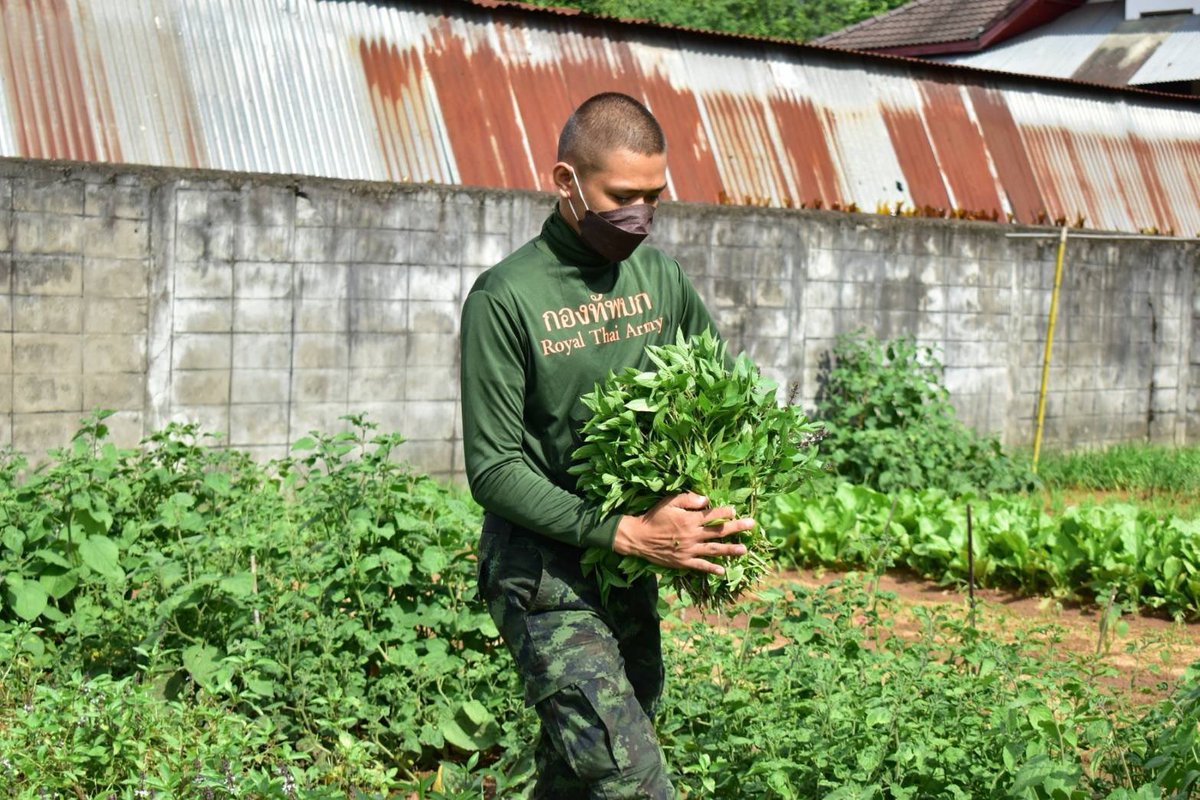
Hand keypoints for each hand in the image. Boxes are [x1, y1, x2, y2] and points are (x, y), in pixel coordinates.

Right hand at [612, 492, 753, 574]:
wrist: (638, 537)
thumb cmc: (654, 517)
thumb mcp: (669, 502)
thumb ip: (688, 499)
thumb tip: (706, 500)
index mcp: (690, 519)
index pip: (713, 515)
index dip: (725, 512)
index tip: (736, 510)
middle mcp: (693, 535)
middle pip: (719, 531)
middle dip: (737, 528)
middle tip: (752, 525)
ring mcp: (689, 550)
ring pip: (714, 549)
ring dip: (730, 549)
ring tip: (744, 550)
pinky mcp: (683, 561)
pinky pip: (700, 566)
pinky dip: (712, 568)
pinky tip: (723, 571)